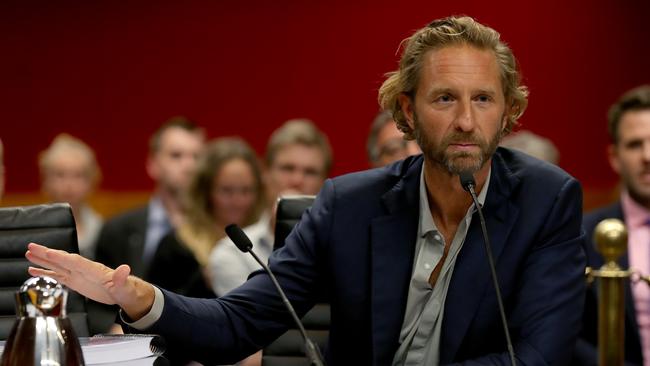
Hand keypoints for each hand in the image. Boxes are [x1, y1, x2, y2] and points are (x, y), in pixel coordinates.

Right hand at [26, 242, 154, 320]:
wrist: (127, 294)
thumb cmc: (127, 290)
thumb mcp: (126, 287)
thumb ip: (122, 278)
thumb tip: (125, 269)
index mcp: (95, 270)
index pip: (76, 262)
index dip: (63, 257)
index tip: (49, 252)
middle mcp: (84, 270)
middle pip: (63, 260)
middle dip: (47, 254)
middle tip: (31, 246)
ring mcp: (79, 275)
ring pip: (57, 266)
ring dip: (43, 260)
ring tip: (28, 254)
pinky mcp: (76, 282)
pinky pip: (58, 276)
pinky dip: (45, 273)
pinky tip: (33, 271)